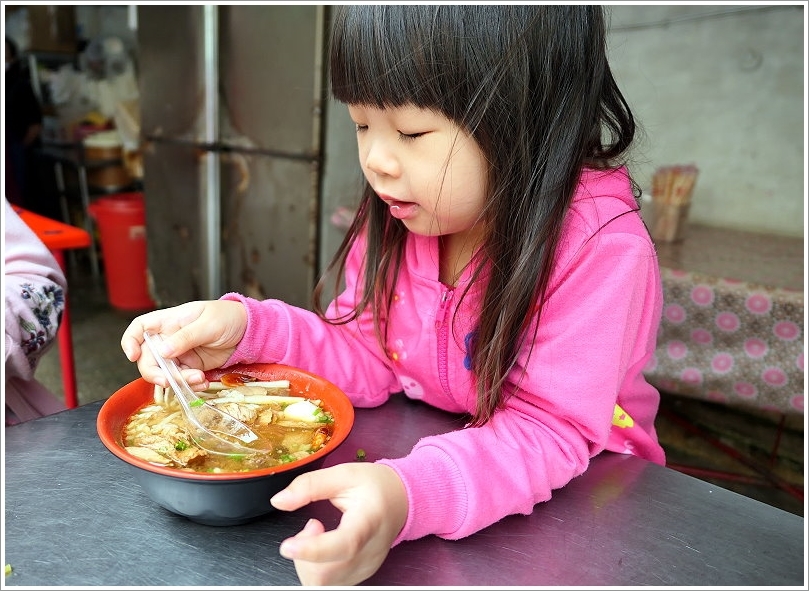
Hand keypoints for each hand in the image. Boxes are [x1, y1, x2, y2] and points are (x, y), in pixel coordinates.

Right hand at [120, 300, 247, 389]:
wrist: (248, 330)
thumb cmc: (227, 317)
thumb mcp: (208, 324)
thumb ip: (186, 337)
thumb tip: (163, 351)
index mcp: (169, 321)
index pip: (140, 328)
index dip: (130, 342)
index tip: (133, 356)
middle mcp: (169, 339)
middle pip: (148, 358)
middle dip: (155, 373)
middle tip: (169, 381)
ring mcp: (179, 355)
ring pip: (165, 373)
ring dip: (178, 381)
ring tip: (199, 379)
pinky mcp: (191, 367)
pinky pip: (182, 380)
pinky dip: (190, 385)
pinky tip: (203, 383)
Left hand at [270, 462, 407, 585]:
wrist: (400, 499)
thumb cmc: (375, 486)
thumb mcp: (343, 474)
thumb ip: (310, 485)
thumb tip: (279, 501)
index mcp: (368, 521)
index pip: (344, 544)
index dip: (313, 550)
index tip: (287, 546)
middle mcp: (369, 552)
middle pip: (326, 574)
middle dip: (303, 554)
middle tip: (311, 525)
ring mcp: (365, 567)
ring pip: (323, 584)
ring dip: (306, 562)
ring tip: (317, 533)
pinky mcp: (358, 575)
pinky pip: (327, 583)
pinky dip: (314, 567)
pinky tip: (323, 545)